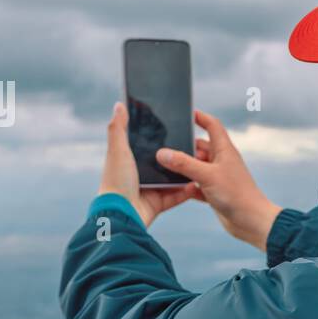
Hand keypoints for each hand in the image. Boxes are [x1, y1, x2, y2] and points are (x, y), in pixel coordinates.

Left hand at [98, 102, 193, 227]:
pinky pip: (177, 196)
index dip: (160, 137)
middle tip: (195, 146)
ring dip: (186, 173)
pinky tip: (197, 184)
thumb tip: (119, 104)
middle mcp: (140, 174)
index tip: (176, 127)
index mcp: (130, 160)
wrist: (122, 213)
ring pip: (173, 179)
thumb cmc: (116, 180)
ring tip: (200, 164)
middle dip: (179, 156)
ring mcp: (150, 189)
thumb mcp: (118, 150)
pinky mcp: (159, 203)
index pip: (148, 145)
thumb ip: (119, 128)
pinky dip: (187, 191)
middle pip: (164, 162)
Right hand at [154, 110, 280, 250]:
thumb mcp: (207, 175)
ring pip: (196, 167)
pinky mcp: (214, 192)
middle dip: (184, 146)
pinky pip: (196, 185)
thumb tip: (162, 153)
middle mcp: (221, 161)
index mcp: (224, 150)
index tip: (186, 113)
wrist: (251, 221)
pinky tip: (178, 189)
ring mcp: (218, 177)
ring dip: (184, 168)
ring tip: (165, 167)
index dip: (200, 117)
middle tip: (165, 146)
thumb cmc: (236, 194)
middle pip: (200, 147)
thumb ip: (183, 163)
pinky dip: (187, 186)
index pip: (212, 126)